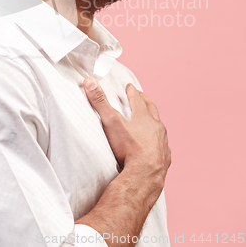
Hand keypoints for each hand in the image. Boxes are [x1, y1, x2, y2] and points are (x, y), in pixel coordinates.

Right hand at [83, 77, 170, 192]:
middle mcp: (155, 127)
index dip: (132, 92)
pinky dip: (159, 142)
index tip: (130, 87)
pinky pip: (164, 146)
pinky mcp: (164, 157)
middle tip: (142, 97)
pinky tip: (157, 145)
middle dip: (145, 102)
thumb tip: (89, 81)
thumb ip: (100, 101)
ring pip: (159, 127)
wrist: (145, 175)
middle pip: (151, 110)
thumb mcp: (110, 121)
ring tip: (151, 119)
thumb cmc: (128, 148)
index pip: (137, 99)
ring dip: (154, 121)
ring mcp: (162, 142)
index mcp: (143, 116)